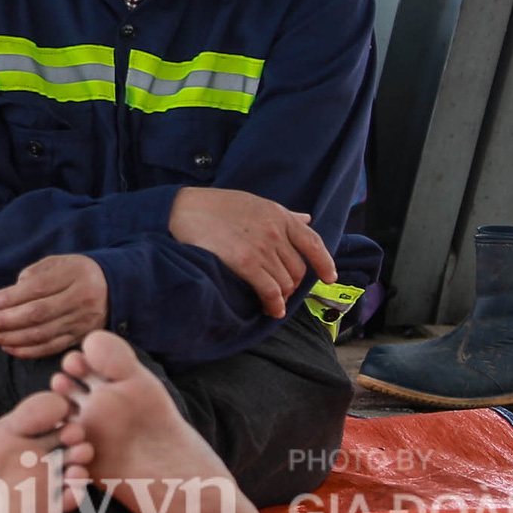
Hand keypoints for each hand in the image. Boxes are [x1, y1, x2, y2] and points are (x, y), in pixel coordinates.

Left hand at [0, 254, 108, 357]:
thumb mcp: (57, 263)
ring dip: (10, 338)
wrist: (113, 288)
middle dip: (4, 321)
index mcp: (74, 275)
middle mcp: (81, 300)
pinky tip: (7, 346)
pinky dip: (27, 350)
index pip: (37, 289)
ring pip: (42, 334)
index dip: (9, 298)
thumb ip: (33, 275)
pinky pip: (51, 348)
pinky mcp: (81, 338)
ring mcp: (83, 322)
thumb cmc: (74, 273)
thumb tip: (8, 296)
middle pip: (38, 314)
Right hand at [168, 187, 335, 318]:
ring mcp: (261, 247)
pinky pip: (270, 290)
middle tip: (281, 291)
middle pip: (298, 269)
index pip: (313, 243)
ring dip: (281, 296)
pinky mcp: (245, 261)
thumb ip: (283, 214)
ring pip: (285, 282)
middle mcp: (275, 231)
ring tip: (272, 302)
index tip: (329, 277)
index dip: (324, 263)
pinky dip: (274, 303)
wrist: (183, 208)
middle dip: (292, 284)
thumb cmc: (216, 205)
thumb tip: (307, 218)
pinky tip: (271, 309)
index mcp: (279, 215)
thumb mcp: (254, 203)